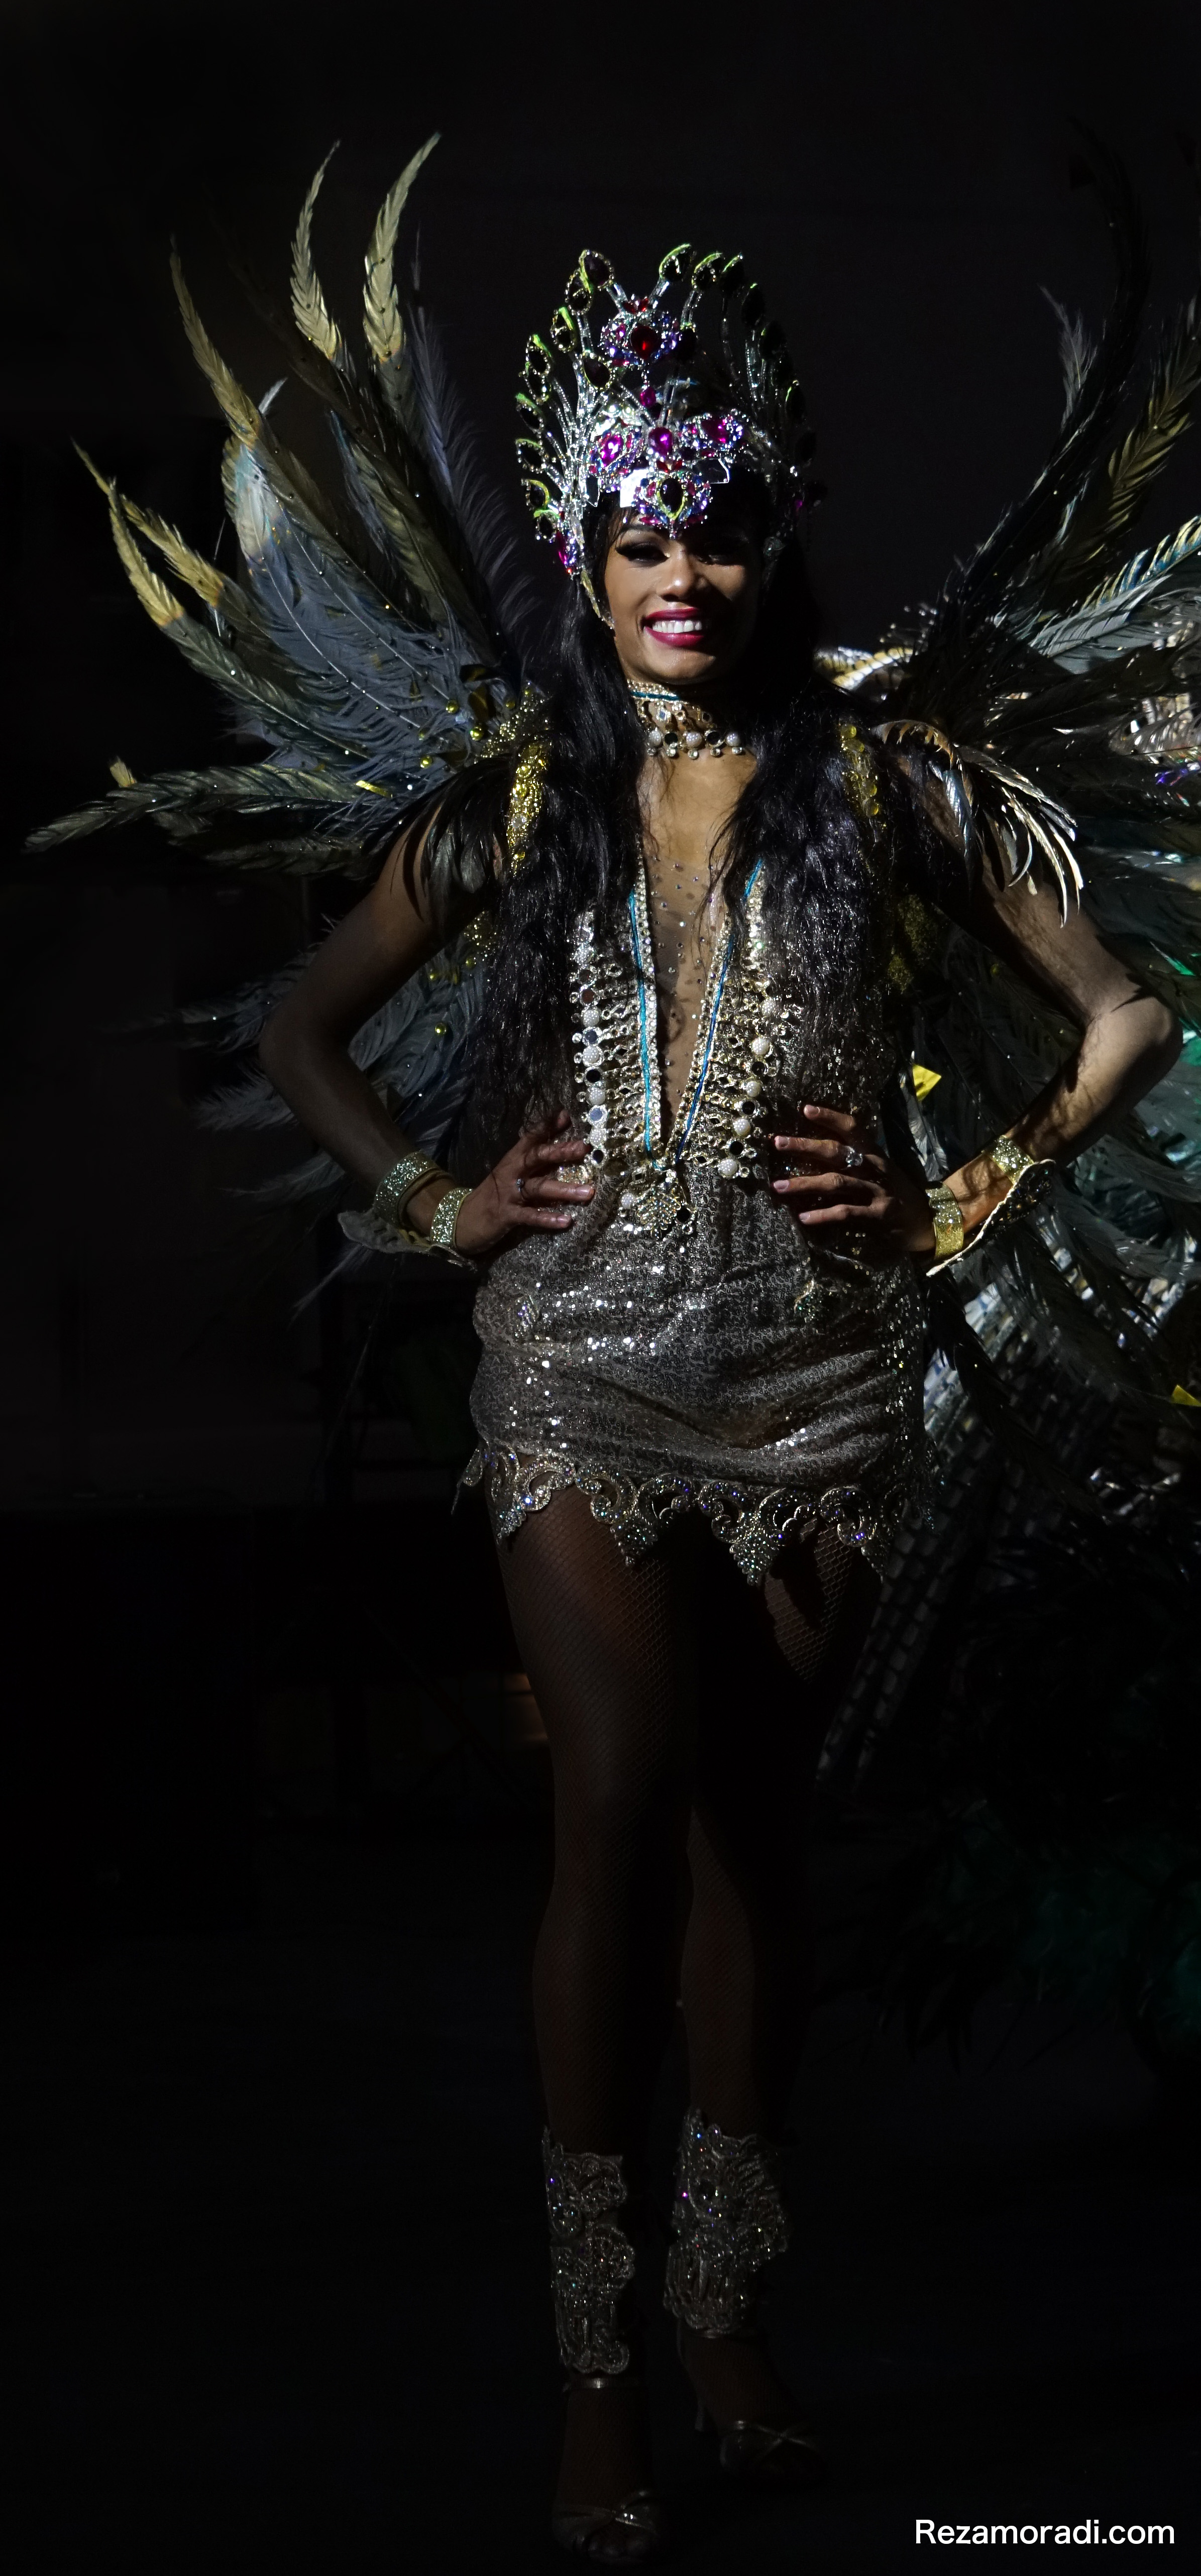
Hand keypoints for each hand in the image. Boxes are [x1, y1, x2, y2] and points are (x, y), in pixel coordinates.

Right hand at [429, 1111, 594, 1258]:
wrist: (461, 1219)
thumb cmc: (493, 1194)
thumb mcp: (510, 1172)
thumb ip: (532, 1158)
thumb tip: (553, 1140)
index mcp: (512, 1160)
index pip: (530, 1139)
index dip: (546, 1126)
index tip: (565, 1115)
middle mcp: (511, 1173)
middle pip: (536, 1158)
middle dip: (559, 1151)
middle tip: (583, 1147)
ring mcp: (508, 1194)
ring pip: (538, 1188)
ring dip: (564, 1190)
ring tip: (588, 1192)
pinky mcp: (506, 1215)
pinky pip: (529, 1216)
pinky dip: (547, 1218)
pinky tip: (566, 1221)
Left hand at [771, 1104, 936, 1256]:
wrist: (927, 1221)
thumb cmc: (896, 1193)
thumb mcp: (880, 1170)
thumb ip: (854, 1161)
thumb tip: (815, 1152)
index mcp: (874, 1154)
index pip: (852, 1128)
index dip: (830, 1117)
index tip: (806, 1109)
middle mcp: (875, 1168)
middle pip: (836, 1152)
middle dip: (804, 1146)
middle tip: (777, 1142)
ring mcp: (877, 1191)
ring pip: (835, 1182)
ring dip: (804, 1184)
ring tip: (778, 1186)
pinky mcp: (878, 1215)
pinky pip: (846, 1212)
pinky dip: (823, 1215)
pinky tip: (803, 1218)